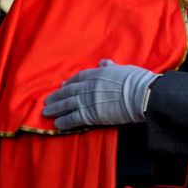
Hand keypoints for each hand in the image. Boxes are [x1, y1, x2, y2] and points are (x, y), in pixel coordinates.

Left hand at [42, 60, 158, 130]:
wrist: (141, 94)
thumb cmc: (137, 81)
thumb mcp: (123, 69)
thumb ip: (111, 67)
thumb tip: (104, 61)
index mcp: (97, 73)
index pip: (78, 78)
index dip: (69, 83)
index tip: (63, 86)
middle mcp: (88, 86)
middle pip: (68, 92)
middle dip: (57, 97)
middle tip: (47, 101)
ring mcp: (87, 100)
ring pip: (66, 105)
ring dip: (55, 109)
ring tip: (46, 113)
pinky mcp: (90, 115)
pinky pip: (73, 118)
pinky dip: (64, 122)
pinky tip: (57, 125)